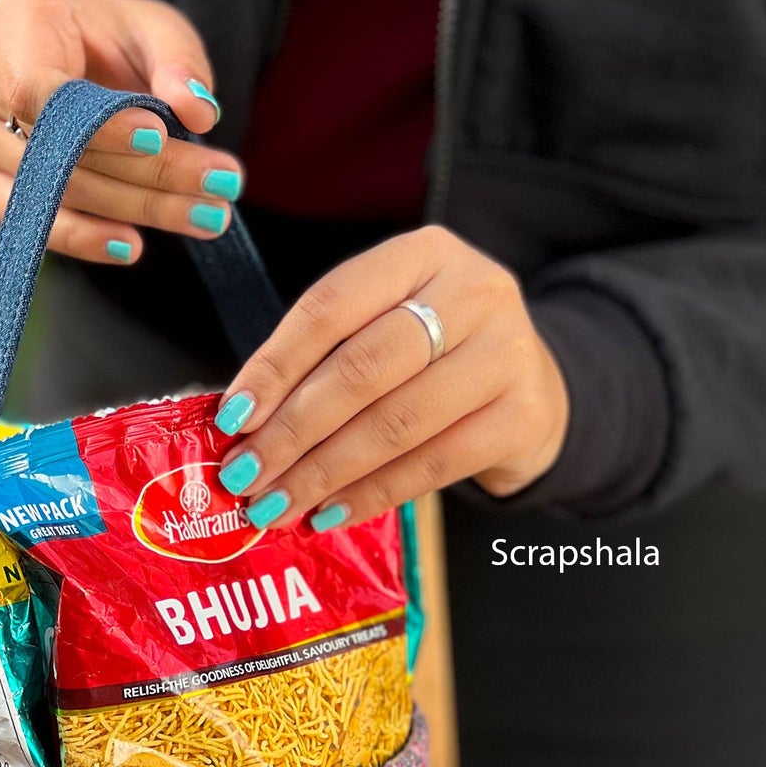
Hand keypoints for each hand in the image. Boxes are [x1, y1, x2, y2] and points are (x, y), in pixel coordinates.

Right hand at [0, 0, 242, 263]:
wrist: (71, 56)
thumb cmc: (108, 38)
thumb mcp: (152, 27)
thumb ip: (177, 60)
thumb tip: (199, 112)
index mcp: (13, 30)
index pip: (41, 91)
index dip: (99, 124)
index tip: (159, 137)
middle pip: (64, 152)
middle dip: (149, 175)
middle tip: (219, 187)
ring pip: (60, 193)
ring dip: (138, 210)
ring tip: (207, 216)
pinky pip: (38, 226)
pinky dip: (88, 241)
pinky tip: (133, 246)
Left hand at [213, 227, 569, 526]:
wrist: (533, 391)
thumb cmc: (436, 360)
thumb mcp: (386, 328)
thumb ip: (323, 360)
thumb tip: (240, 424)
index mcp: (422, 254)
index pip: (331, 306)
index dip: (275, 365)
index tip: (232, 417)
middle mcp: (472, 291)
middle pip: (361, 368)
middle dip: (292, 431)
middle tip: (244, 475)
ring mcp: (505, 353)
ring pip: (395, 422)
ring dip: (324, 472)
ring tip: (277, 504)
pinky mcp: (521, 416)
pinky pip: (432, 465)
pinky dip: (372, 494)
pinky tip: (331, 512)